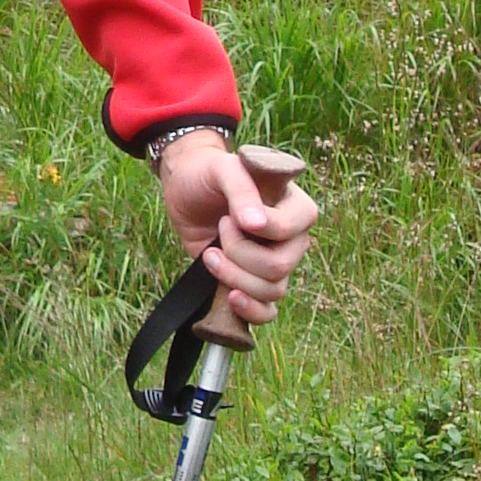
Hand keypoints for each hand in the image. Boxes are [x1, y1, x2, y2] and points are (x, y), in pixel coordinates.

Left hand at [157, 134, 316, 325]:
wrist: (185, 190)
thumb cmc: (208, 174)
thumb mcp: (223, 169)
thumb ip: (241, 189)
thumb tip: (257, 224)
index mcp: (295, 207)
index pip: (291, 229)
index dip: (260, 230)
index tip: (230, 217)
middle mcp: (292, 239)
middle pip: (280, 267)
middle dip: (239, 254)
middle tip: (220, 230)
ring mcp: (274, 263)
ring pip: (271, 291)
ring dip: (234, 276)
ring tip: (210, 255)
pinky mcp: (253, 282)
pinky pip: (267, 312)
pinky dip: (250, 311)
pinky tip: (230, 297)